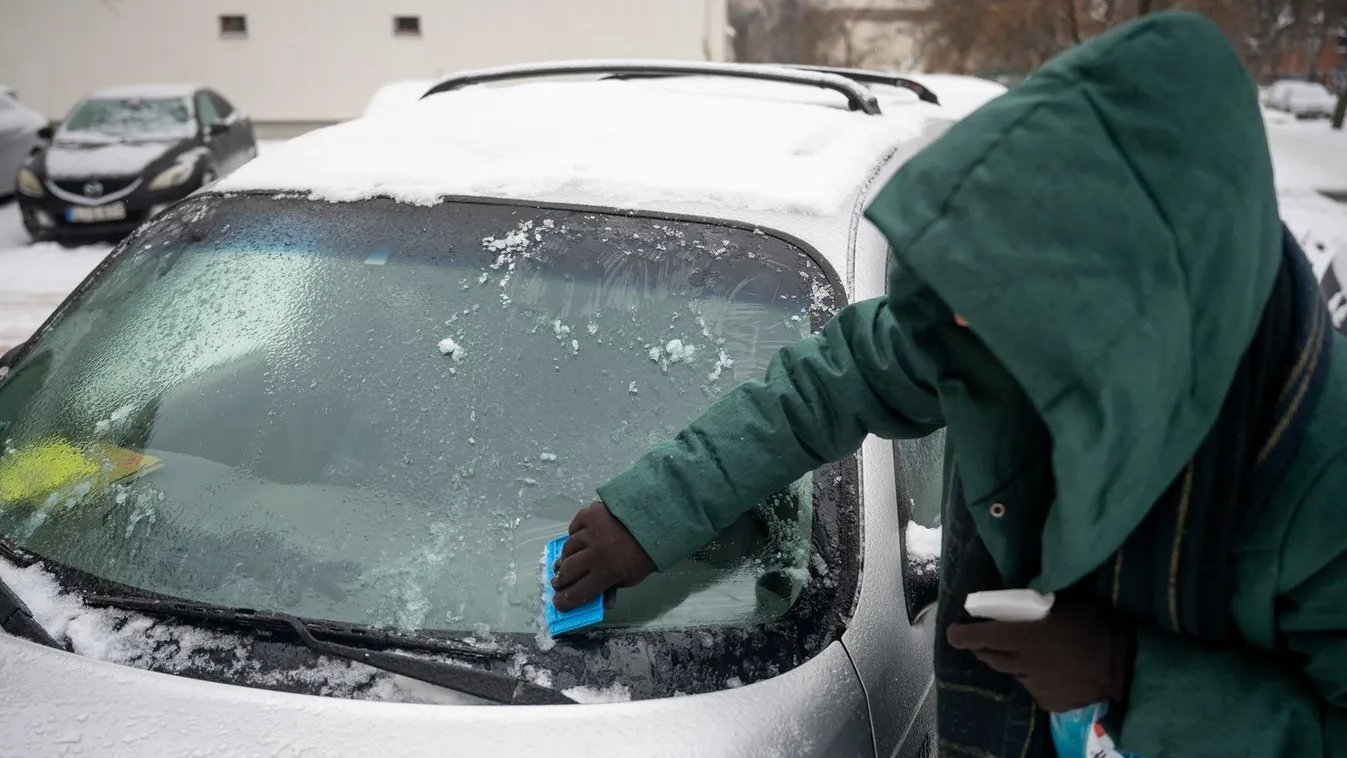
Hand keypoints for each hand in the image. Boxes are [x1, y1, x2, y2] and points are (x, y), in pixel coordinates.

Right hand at [551, 500, 655, 610]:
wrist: (655, 520)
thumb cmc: (645, 553)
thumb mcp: (632, 578)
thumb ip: (611, 588)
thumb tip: (597, 601)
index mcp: (606, 573)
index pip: (578, 592)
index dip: (565, 600)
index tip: (558, 602)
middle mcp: (594, 553)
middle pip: (567, 571)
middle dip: (560, 580)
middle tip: (558, 582)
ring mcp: (589, 532)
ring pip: (568, 548)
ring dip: (567, 557)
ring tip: (570, 560)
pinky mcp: (589, 514)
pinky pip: (574, 528)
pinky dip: (575, 534)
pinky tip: (581, 538)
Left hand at [946, 601, 1135, 711]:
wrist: (1126, 663)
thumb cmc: (1095, 623)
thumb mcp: (1063, 602)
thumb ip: (1033, 603)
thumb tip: (1014, 595)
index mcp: (1023, 636)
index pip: (979, 638)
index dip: (961, 635)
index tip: (952, 632)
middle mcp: (1023, 663)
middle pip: (989, 657)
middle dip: (982, 647)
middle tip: (984, 638)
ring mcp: (1036, 685)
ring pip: (1012, 673)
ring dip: (1011, 662)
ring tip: (1025, 652)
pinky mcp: (1049, 701)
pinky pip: (1033, 688)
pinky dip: (1035, 678)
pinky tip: (1050, 670)